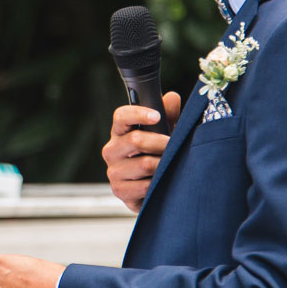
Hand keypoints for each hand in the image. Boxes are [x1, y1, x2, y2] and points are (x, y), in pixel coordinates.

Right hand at [100, 91, 181, 211]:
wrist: (154, 190)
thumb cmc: (158, 156)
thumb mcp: (165, 134)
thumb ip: (169, 116)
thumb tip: (172, 97)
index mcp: (120, 133)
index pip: (121, 117)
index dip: (138, 114)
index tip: (157, 116)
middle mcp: (111, 150)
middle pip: (135, 140)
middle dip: (161, 143)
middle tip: (174, 146)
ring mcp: (113, 171)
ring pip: (144, 164)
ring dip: (163, 164)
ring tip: (171, 165)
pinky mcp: (119, 190)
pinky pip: (145, 185)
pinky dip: (159, 183)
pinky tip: (162, 182)